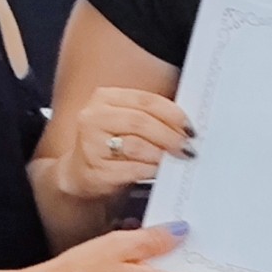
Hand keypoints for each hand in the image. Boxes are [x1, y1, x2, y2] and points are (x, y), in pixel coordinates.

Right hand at [52, 87, 193, 204]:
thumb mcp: (127, 123)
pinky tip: (159, 172)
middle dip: (170, 136)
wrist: (81, 173)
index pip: (146, 100)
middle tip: (187, 148)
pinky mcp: (94, 171)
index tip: (190, 128)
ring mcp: (91, 145)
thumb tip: (186, 125)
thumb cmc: (111, 146)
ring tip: (174, 159)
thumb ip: (152, 118)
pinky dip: (150, 171)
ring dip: (161, 154)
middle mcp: (94, 117)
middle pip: (141, 122)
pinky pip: (131, 170)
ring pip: (136, 146)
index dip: (173, 114)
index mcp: (105, 98)